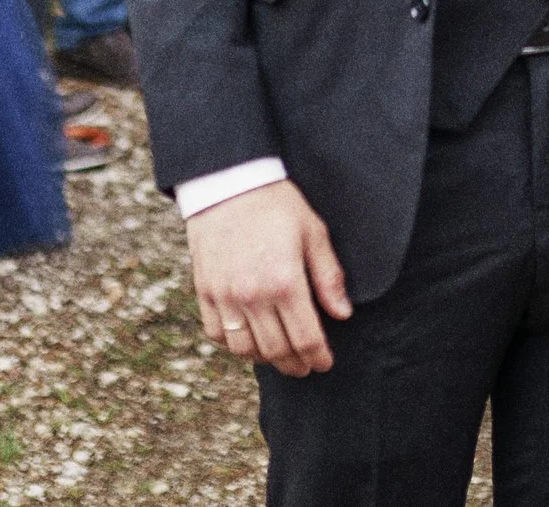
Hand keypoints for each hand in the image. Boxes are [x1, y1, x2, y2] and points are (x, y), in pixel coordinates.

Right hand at [185, 181, 351, 377]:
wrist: (229, 183)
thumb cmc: (277, 205)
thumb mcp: (314, 233)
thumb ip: (329, 277)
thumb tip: (343, 314)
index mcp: (285, 282)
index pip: (305, 338)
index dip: (318, 357)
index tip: (325, 363)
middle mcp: (253, 296)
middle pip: (276, 350)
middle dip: (295, 365)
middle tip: (306, 367)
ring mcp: (225, 296)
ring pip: (244, 349)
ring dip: (265, 359)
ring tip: (279, 356)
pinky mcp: (205, 292)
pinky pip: (216, 334)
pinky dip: (233, 345)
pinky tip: (248, 340)